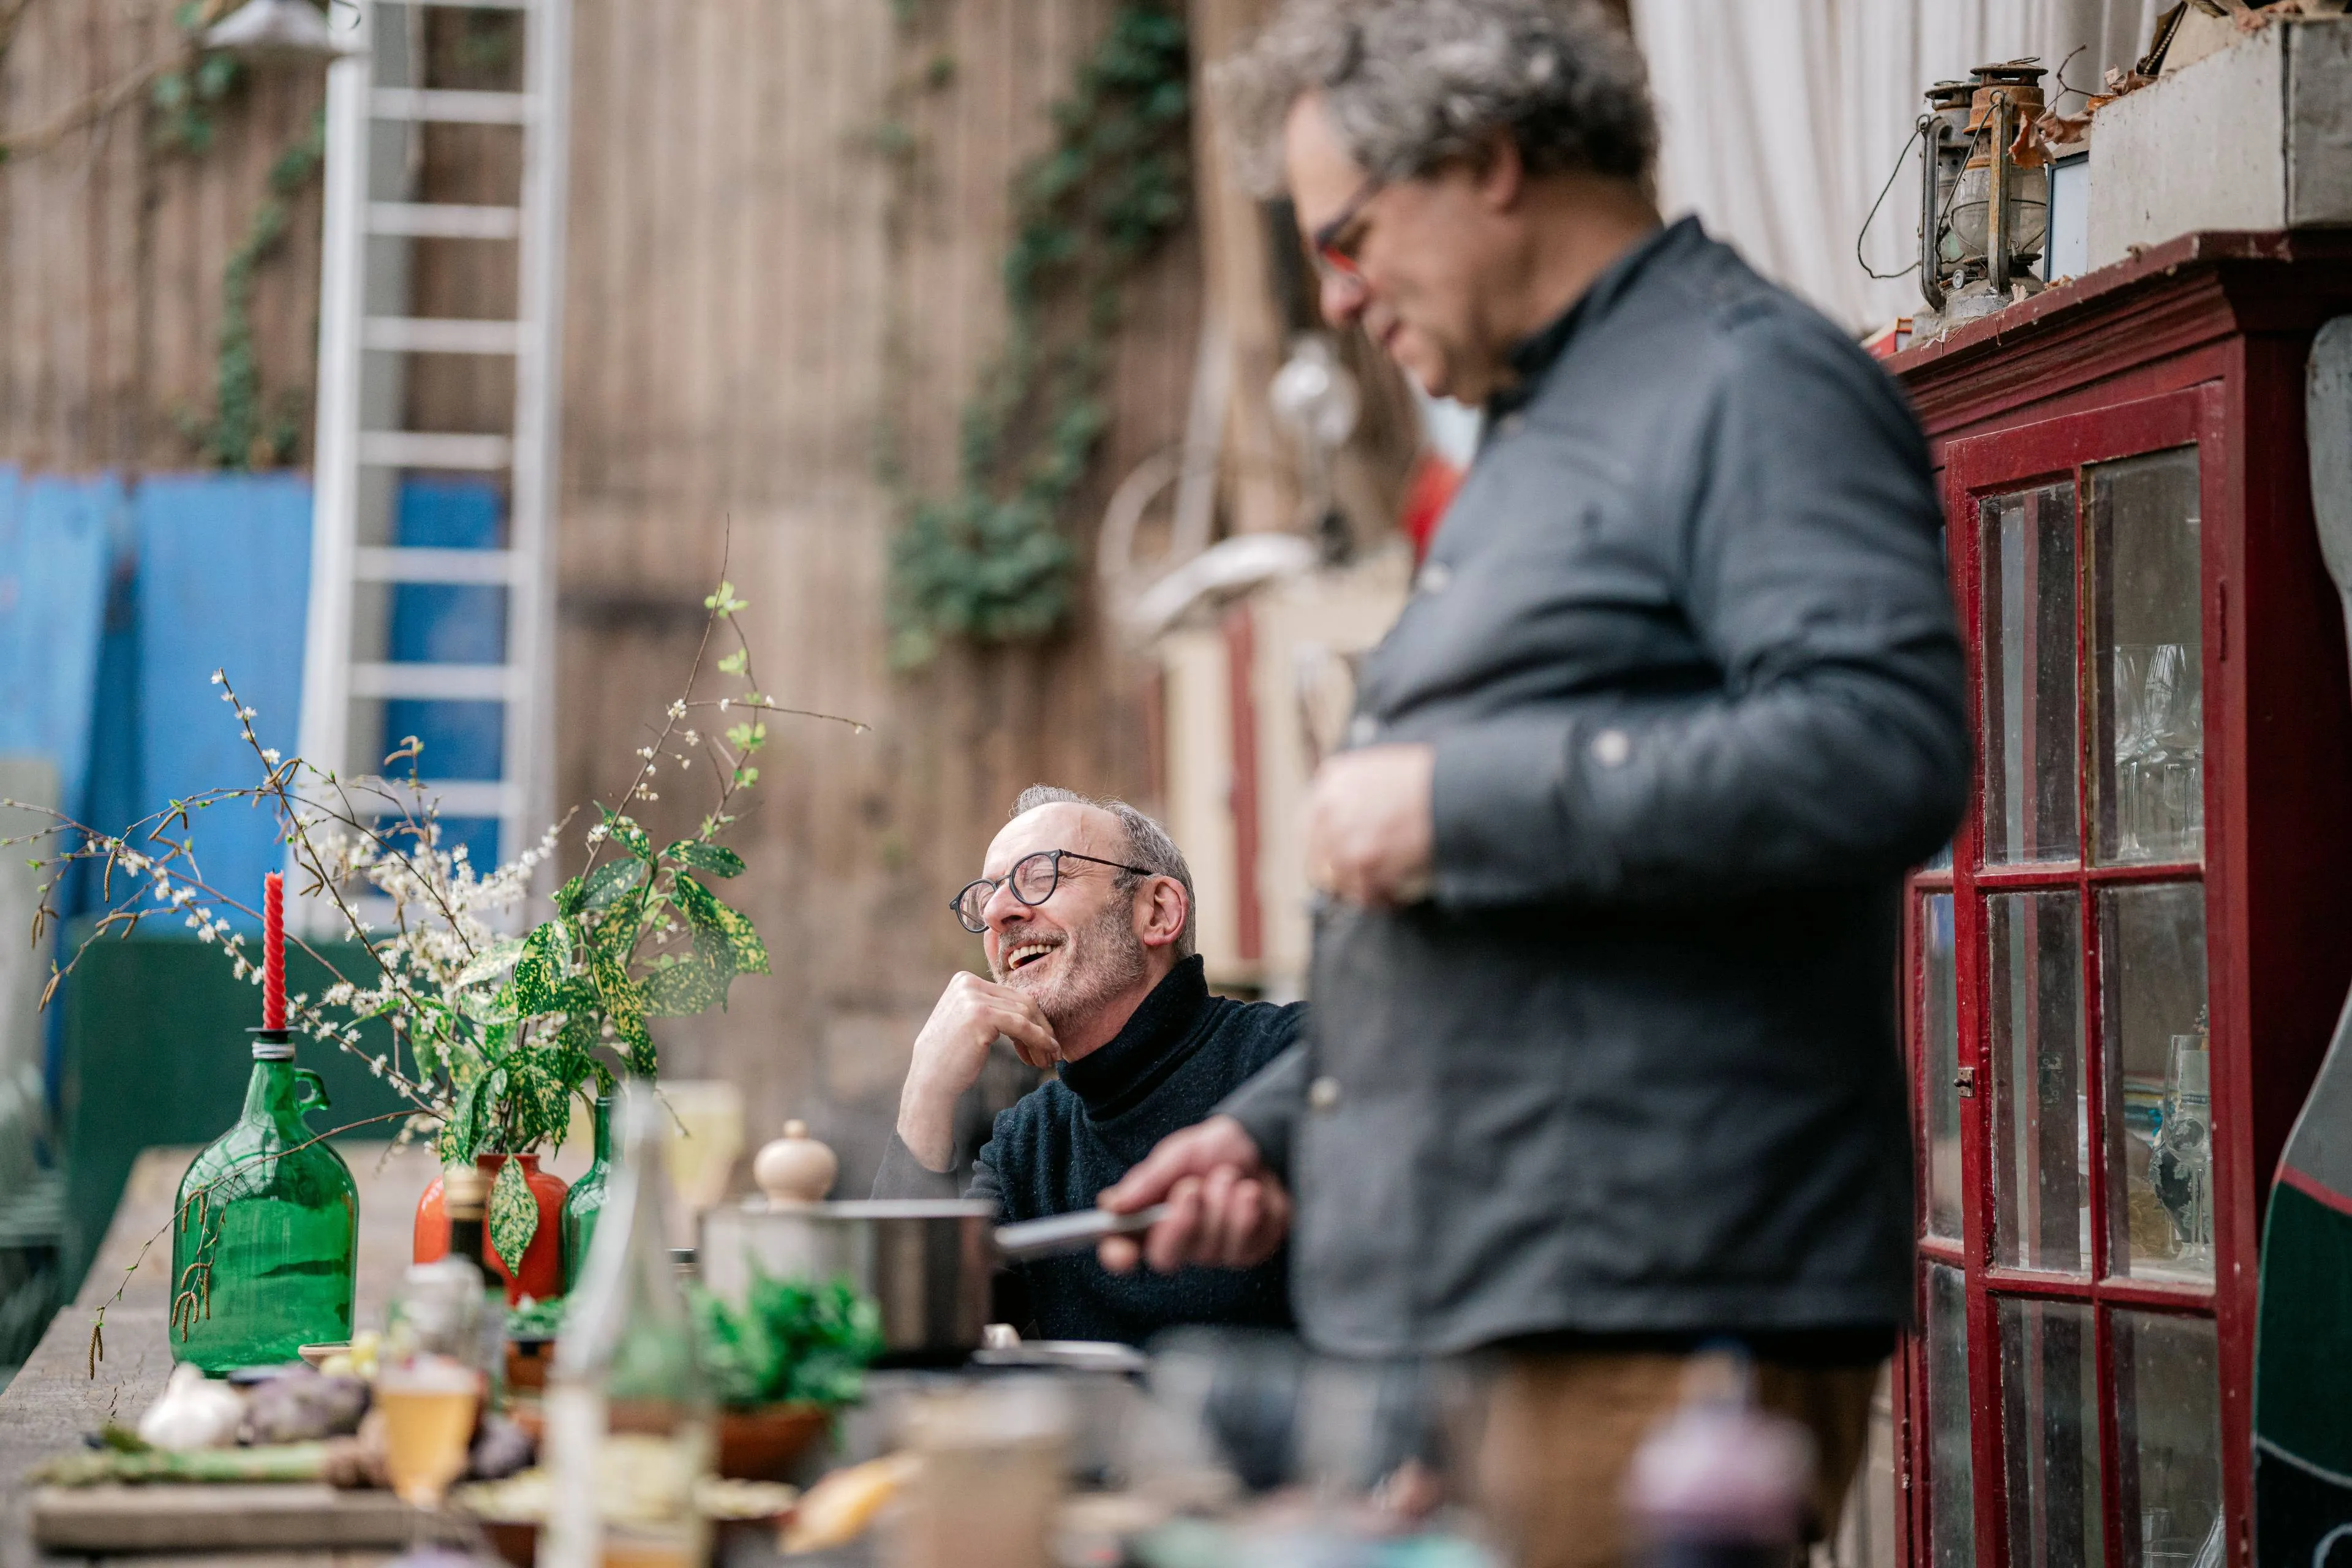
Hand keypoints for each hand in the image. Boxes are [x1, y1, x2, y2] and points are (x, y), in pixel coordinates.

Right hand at [896, 972, 1056, 1170]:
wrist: (930, 1081)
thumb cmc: (951, 1058)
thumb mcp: (968, 1022)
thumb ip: (991, 1008)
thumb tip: (1031, 1011)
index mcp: (964, 981)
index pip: (1011, 995)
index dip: (1032, 1019)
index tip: (1044, 1041)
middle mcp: (967, 984)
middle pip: (1021, 1001)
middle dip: (1041, 1028)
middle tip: (1052, 1052)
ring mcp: (973, 998)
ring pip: (1025, 1013)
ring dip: (1043, 1038)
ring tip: (1048, 1059)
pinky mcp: (981, 1015)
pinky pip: (1022, 1026)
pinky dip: (1040, 1040)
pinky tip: (1047, 1053)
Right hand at [1096, 1115, 1290, 1273]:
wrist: (1265, 1145)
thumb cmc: (1216, 1150)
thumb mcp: (1179, 1154)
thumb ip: (1149, 1180)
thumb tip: (1113, 1206)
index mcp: (1151, 1216)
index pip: (1123, 1248)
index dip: (1118, 1255)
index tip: (1124, 1254)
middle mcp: (1179, 1240)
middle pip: (1165, 1257)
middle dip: (1181, 1222)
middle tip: (1192, 1187)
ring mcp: (1215, 1251)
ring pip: (1209, 1251)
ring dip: (1220, 1205)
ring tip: (1229, 1176)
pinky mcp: (1249, 1251)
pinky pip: (1244, 1247)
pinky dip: (1248, 1212)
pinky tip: (1250, 1192)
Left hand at [1305, 743, 1434, 906]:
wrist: (1456, 790)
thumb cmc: (1434, 781)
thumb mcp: (1385, 769)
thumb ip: (1359, 793)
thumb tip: (1353, 822)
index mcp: (1334, 780)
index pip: (1309, 824)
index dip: (1324, 848)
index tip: (1337, 861)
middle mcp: (1329, 806)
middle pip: (1318, 858)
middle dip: (1340, 875)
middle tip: (1363, 883)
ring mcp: (1343, 835)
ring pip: (1338, 881)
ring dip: (1362, 890)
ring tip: (1386, 892)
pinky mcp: (1362, 862)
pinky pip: (1363, 895)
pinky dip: (1380, 901)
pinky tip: (1397, 898)